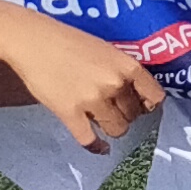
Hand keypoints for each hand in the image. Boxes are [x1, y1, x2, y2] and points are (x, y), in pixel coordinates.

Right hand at [20, 20, 163, 153]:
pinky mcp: (70, 113)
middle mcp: (115, 85)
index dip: (149, 104)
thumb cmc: (71, 42)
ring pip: (117, 129)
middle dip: (127, 114)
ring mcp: (93, 100)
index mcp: (128, 67)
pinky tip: (100, 148)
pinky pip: (89, 140)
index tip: (143, 105)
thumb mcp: (107, 50)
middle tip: (116, 110)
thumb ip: (122, 71)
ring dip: (113, 128)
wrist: (35, 43)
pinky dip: (96, 147)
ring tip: (105, 122)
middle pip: (134, 114)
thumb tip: (134, 93)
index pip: (155, 96)